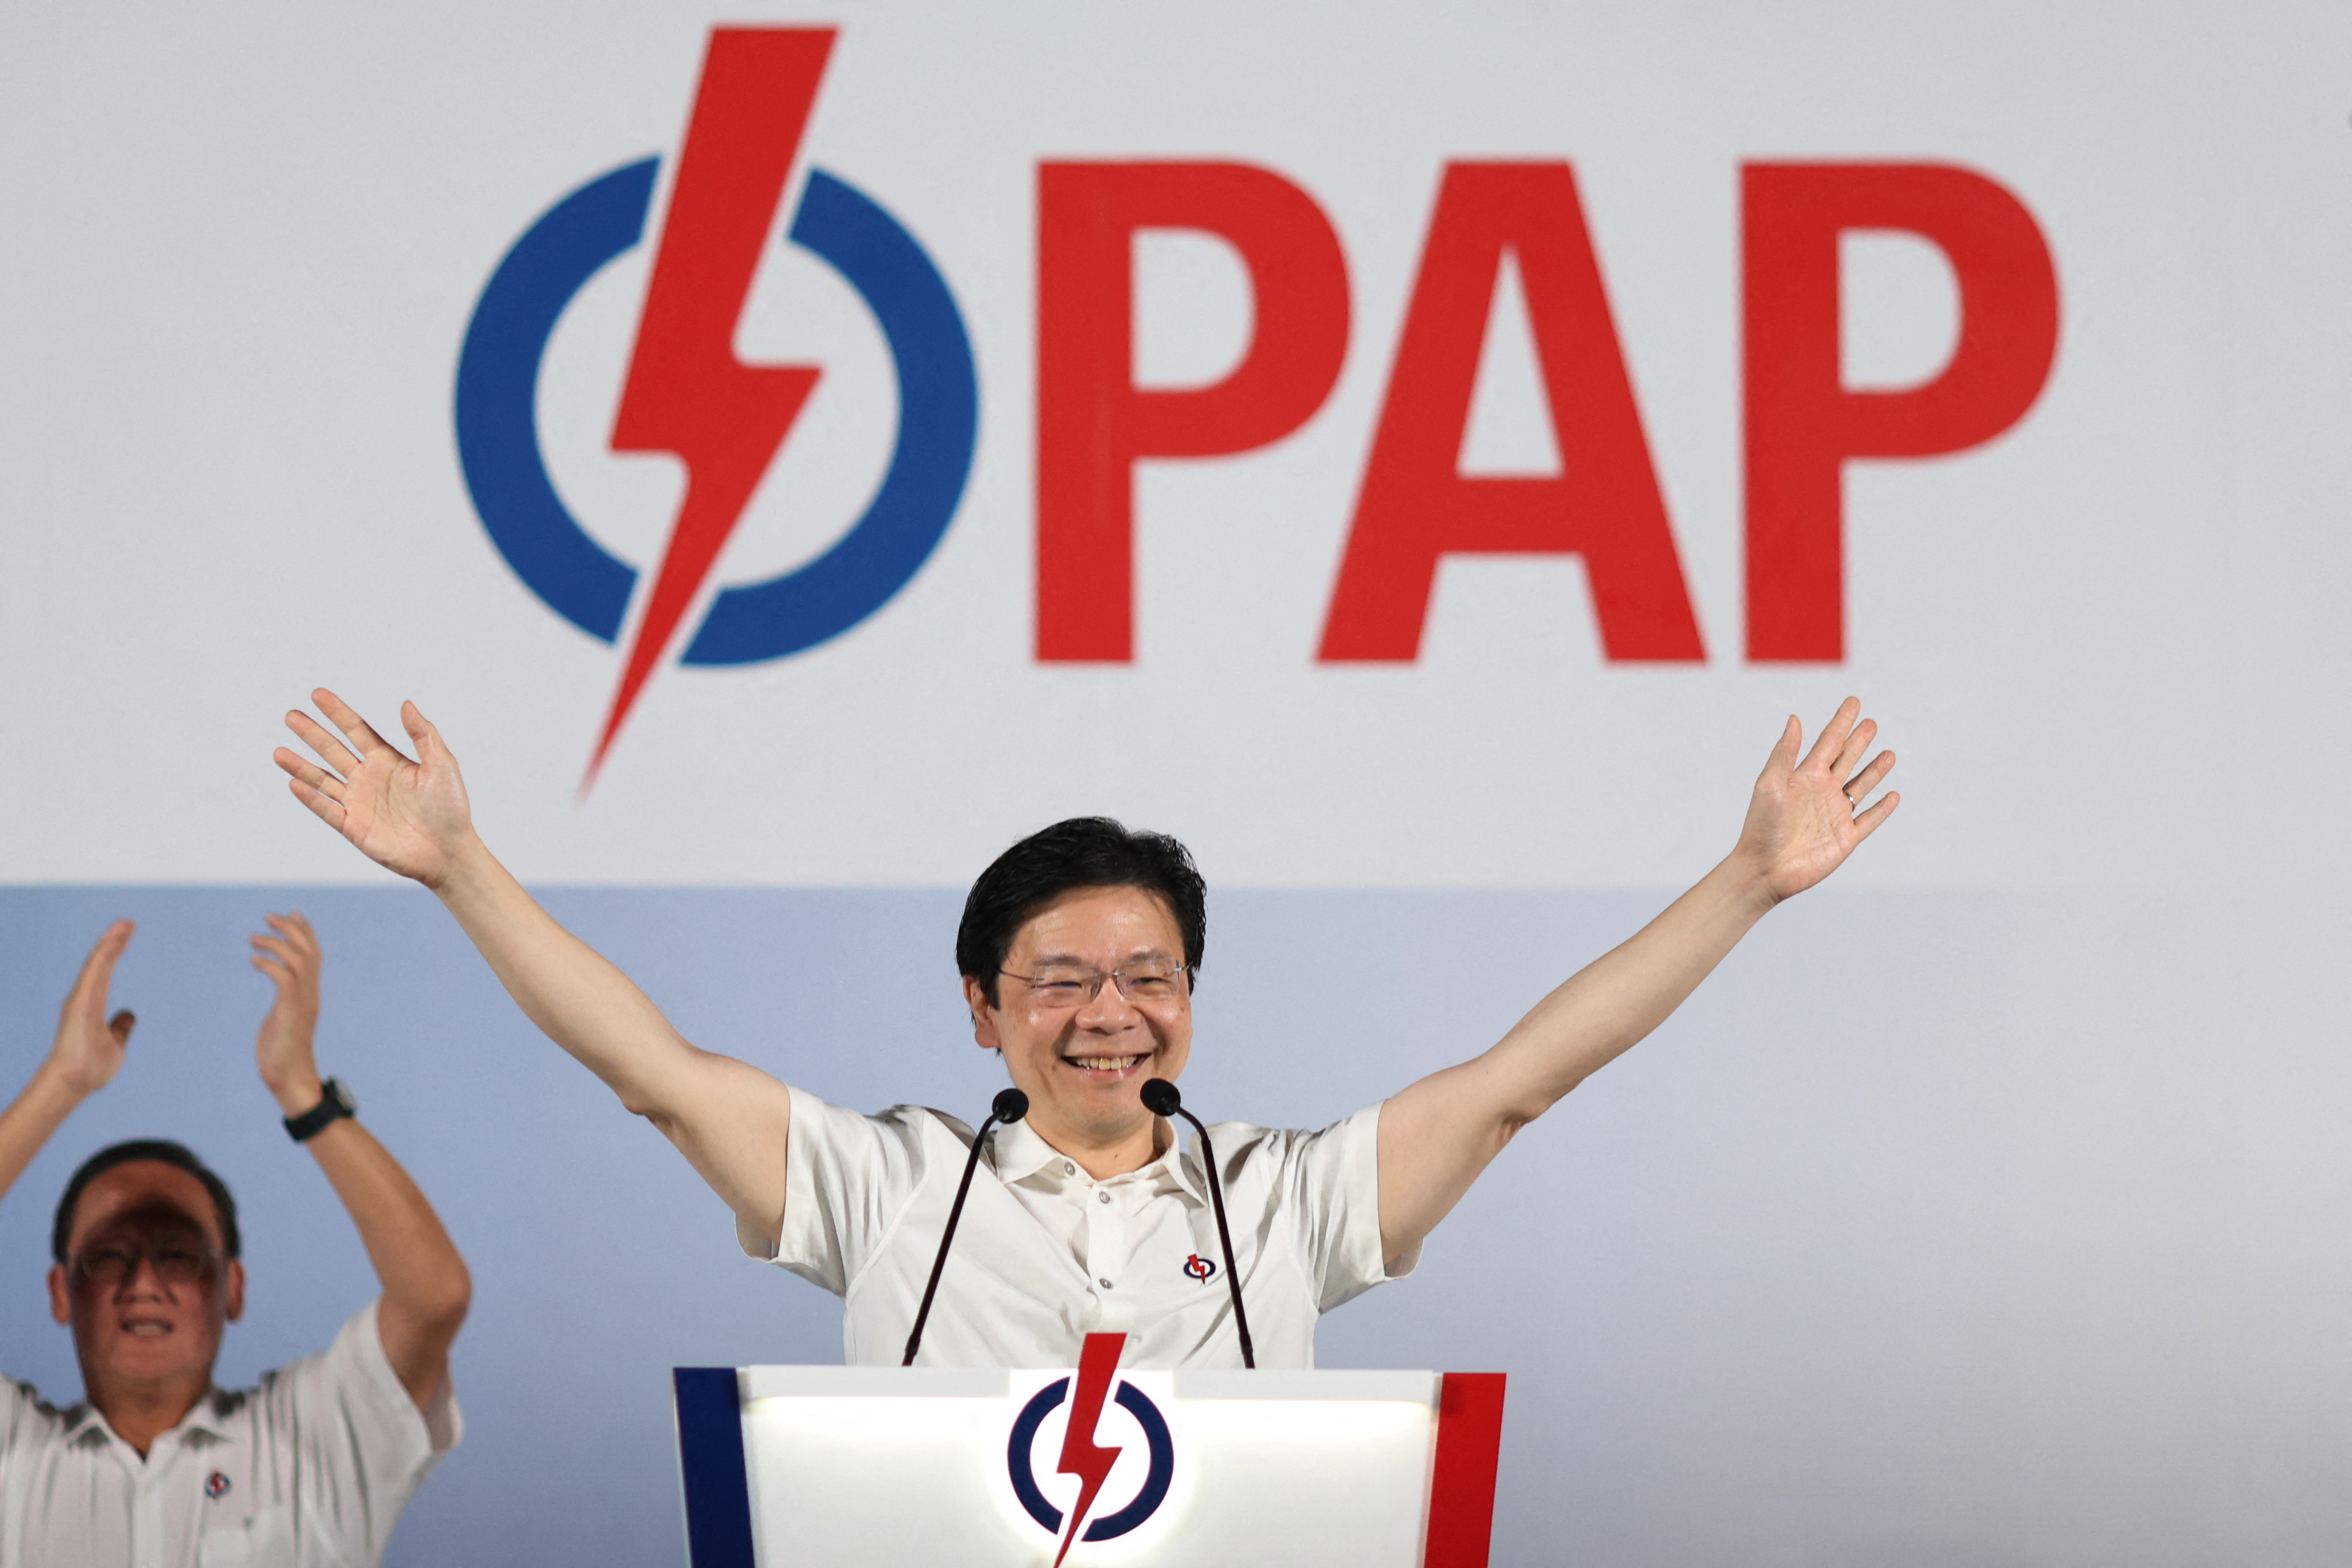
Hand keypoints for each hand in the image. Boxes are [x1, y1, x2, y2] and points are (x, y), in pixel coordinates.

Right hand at [46, 920, 136, 1097]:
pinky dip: (103, 958)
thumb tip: (129, 1015)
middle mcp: (85, 999)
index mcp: (93, 1005)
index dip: (115, 953)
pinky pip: (94, 976)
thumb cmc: (92, 1067)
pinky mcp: (80, 1004)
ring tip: (124, 924)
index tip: (126, 936)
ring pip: (98, 966)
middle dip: (114, 942)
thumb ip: (121, 1027)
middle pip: (101, 964)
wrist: (76, 1082)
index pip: (106, 973)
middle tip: (128, 922)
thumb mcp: (116, 1043)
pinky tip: (112, 943)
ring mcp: (81, 1000)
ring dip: (110, 944)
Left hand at [252, 911, 325, 1111]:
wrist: (289, 1077)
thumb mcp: (284, 1020)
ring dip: (276, 944)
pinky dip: (270, 965)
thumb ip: (285, 1004)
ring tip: (254, 939)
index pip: (314, 955)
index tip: (292, 913)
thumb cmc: (283, 1053)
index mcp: (310, 993)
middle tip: (269, 917)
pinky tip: (254, 961)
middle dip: (291, 929)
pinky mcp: (289, 1011)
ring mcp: (302, 1002)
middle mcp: (310, 993)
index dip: (305, 932)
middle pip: (308, 951)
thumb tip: (278, 1003)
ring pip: (297, 960)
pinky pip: (283, 979)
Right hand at [276, 689, 474, 888]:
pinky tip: (293, 783)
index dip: (338, 712)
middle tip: (291, 715)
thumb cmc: (451, 808)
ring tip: (279, 752)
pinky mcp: (354, 827)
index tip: (318, 694)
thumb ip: (423, 734)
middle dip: (312, 733)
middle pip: (334, 750)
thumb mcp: (442, 765)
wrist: (448, 851)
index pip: (357, 730)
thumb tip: (406, 703)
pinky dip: (310, 798)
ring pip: (322, 779)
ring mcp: (358, 803)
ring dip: (301, 766)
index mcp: (388, 761)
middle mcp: (368, 778)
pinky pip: (327, 810)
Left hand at [1733, 697, 1899, 902]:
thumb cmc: (1761, 827)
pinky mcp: (1845, 838)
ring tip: (1888, 753)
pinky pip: (1869, 820)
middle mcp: (1821, 793)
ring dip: (1875, 770)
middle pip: (1846, 760)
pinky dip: (1882, 809)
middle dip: (1858, 741)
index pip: (1827, 743)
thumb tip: (1795, 718)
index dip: (1841, 722)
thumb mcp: (1770, 785)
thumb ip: (1785, 753)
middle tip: (1871, 722)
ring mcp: (1834, 815)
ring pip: (1861, 787)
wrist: (1764, 869)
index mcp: (1803, 777)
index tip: (1853, 702)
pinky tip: (1893, 796)